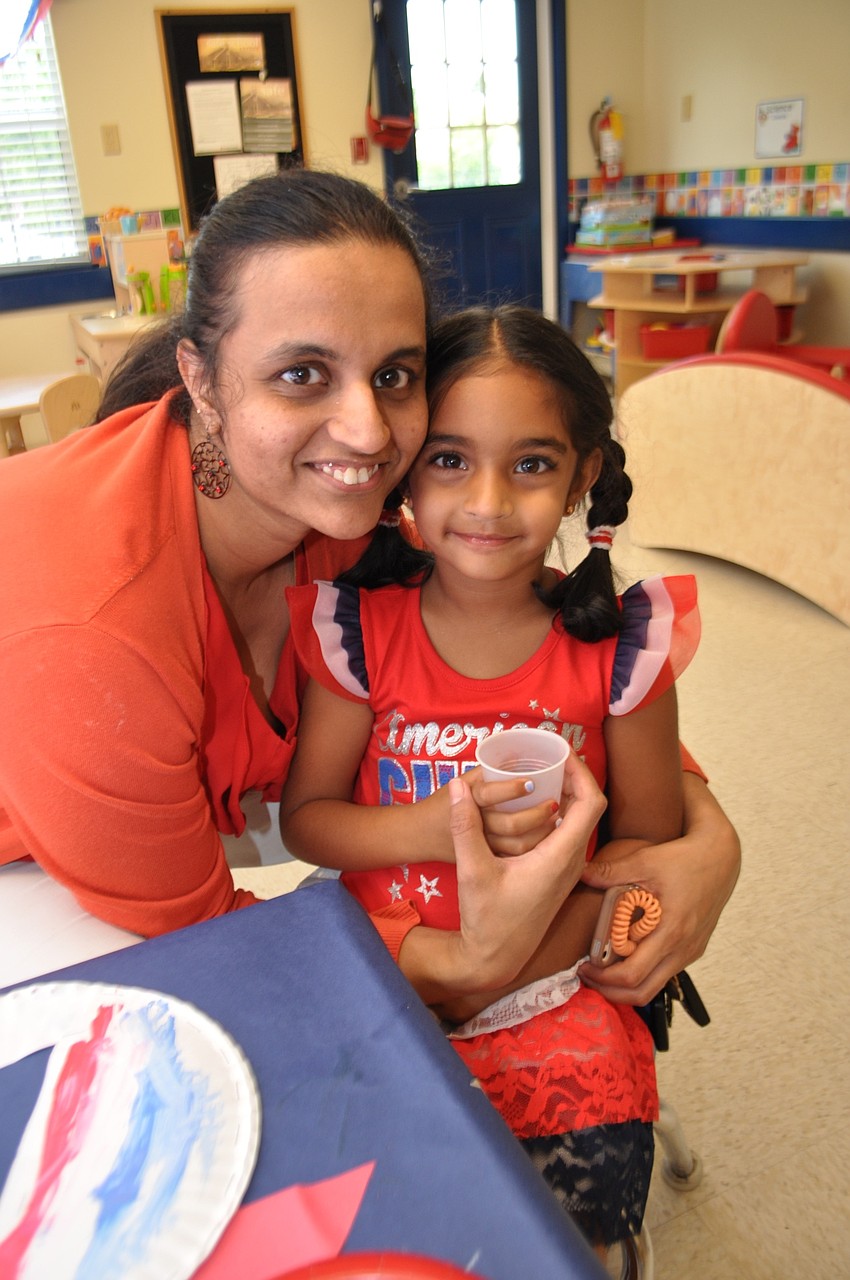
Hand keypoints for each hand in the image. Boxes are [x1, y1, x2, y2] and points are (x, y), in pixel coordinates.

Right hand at [448, 748, 605, 992]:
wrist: (494, 958)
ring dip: (569, 792)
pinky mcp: (559, 873)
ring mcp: (568, 869)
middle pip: (590, 807)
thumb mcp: (472, 872)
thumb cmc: (487, 920)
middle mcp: (572, 861)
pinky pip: (570, 831)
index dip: (581, 772)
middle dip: (575, 775)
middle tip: (549, 754)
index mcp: (560, 857)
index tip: (560, 751)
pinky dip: (561, 809)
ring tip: (543, 769)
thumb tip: (458, 786)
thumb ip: (465, 828)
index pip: (590, 804)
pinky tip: (535, 801)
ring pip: (582, 820)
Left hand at [578, 774, 739, 1004]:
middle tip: (587, 975)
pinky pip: (665, 972)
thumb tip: (580, 871)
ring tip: (602, 968)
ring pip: (654, 987)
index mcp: (670, 931)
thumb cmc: (684, 858)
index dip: (602, 978)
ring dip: (626, 986)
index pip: (632, 975)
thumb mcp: (644, 860)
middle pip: (642, 992)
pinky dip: (643, 973)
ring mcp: (690, 952)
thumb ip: (611, 871)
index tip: (582, 966)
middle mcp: (683, 949)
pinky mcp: (694, 949)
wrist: (721, 857)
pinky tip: (626, 955)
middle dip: (610, 991)